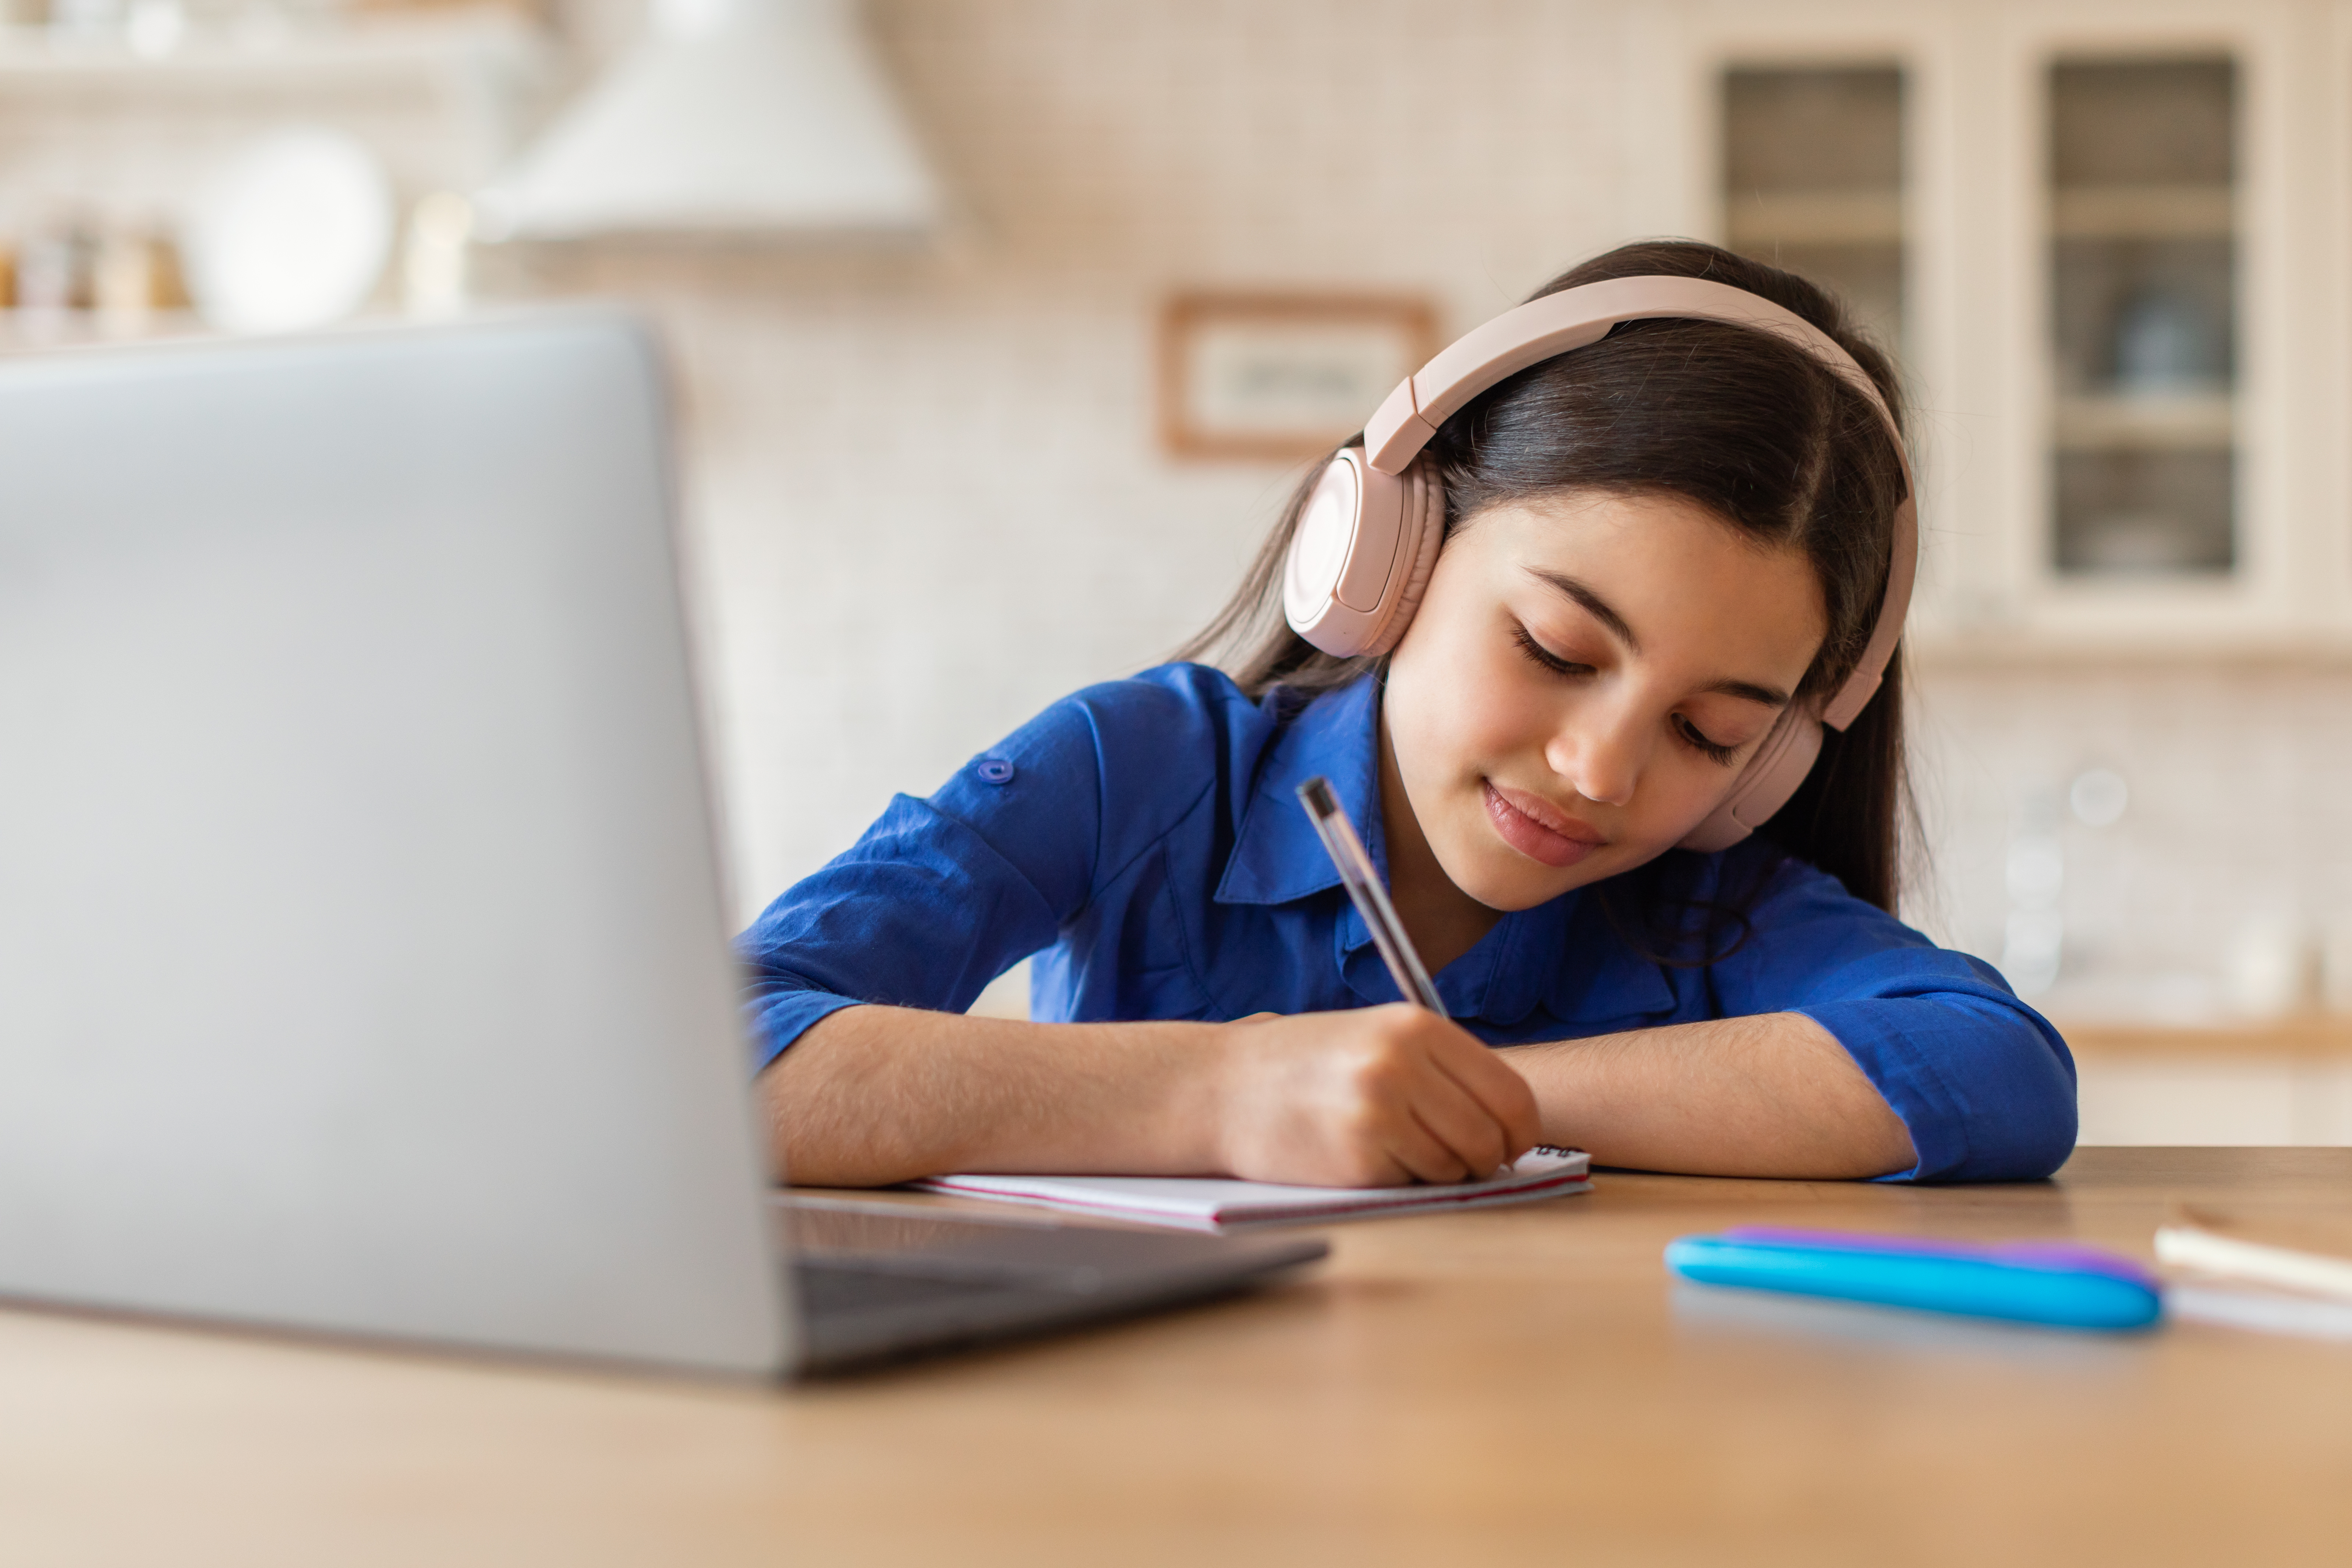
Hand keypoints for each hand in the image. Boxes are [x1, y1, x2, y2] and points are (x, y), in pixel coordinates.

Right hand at [1208, 1005, 1540, 1186]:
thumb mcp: (1377, 1036)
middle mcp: (1402, 1065)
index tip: (1509, 1144)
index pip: (1510, 1094)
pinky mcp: (1357, 1160)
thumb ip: (1440, 1066)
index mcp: (1416, 1027)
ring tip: (1399, 1151)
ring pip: (1454, 1166)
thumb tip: (1510, 1121)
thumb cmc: (1304, 1064)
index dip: (1519, 1130)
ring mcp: (1379, 1113)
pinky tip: (1367, 1160)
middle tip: (1464, 1160)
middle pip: (1489, 1136)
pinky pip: (1412, 1186)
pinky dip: (1401, 1182)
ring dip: (1439, 1172)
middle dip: (1484, 1158)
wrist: (1221, 1088)